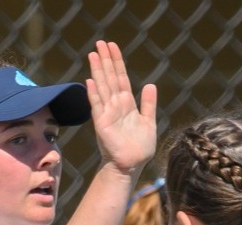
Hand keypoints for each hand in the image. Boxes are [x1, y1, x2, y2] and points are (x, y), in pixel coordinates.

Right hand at [86, 40, 157, 175]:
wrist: (131, 165)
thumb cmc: (140, 147)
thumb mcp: (149, 122)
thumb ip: (149, 104)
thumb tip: (150, 84)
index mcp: (127, 104)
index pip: (121, 78)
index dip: (117, 62)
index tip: (112, 46)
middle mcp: (115, 105)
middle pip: (110, 78)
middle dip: (105, 60)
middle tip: (100, 42)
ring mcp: (107, 113)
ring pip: (102, 87)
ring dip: (97, 71)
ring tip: (93, 54)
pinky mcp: (101, 124)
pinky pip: (97, 106)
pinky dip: (94, 93)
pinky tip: (90, 80)